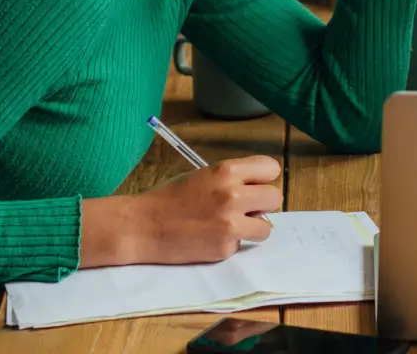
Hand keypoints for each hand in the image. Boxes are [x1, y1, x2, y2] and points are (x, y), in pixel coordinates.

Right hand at [80, 156, 281, 266]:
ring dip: (253, 226)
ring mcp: (231, 224)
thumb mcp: (202, 176)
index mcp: (226, 171)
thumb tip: (257, 190)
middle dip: (262, 203)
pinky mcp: (225, 247)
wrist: (142, 226)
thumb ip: (231, 180)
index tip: (254, 185)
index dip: (263, 178)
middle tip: (245, 208)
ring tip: (230, 225)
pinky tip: (210, 237)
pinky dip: (231, 243)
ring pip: (267, 226)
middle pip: (275, 197)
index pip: (271, 168)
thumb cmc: (169, 198)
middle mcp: (233, 195)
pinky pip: (243, 244)